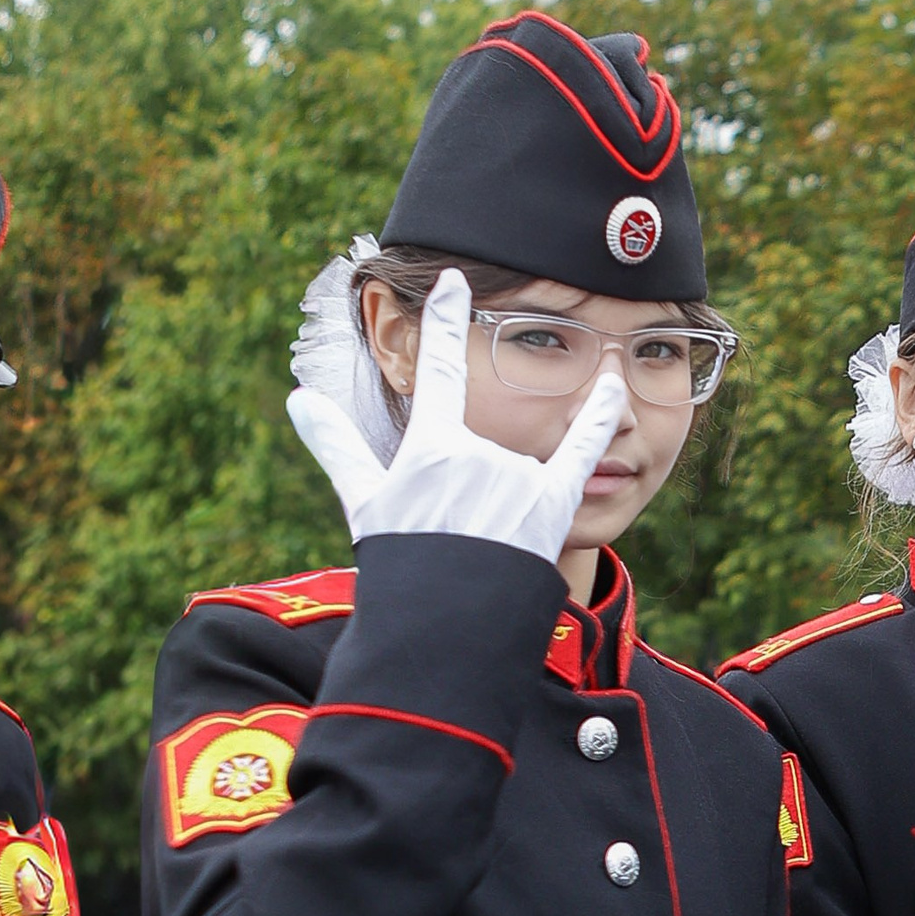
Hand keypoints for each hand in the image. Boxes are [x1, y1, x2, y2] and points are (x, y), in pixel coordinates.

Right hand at [286, 269, 630, 560]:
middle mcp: (477, 452)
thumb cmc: (402, 570)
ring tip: (484, 557)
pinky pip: (580, 450)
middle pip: (482, 449)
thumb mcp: (365, 506)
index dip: (445, 322)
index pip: (438, 370)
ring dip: (502, 507)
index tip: (455, 281)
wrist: (446, 634)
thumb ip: (337, 447)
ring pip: (516, 469)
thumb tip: (299, 400)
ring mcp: (516, 478)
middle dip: (472, 495)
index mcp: (430, 448)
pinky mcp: (551, 506)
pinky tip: (615, 384)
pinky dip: (598, 417)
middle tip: (458, 546)